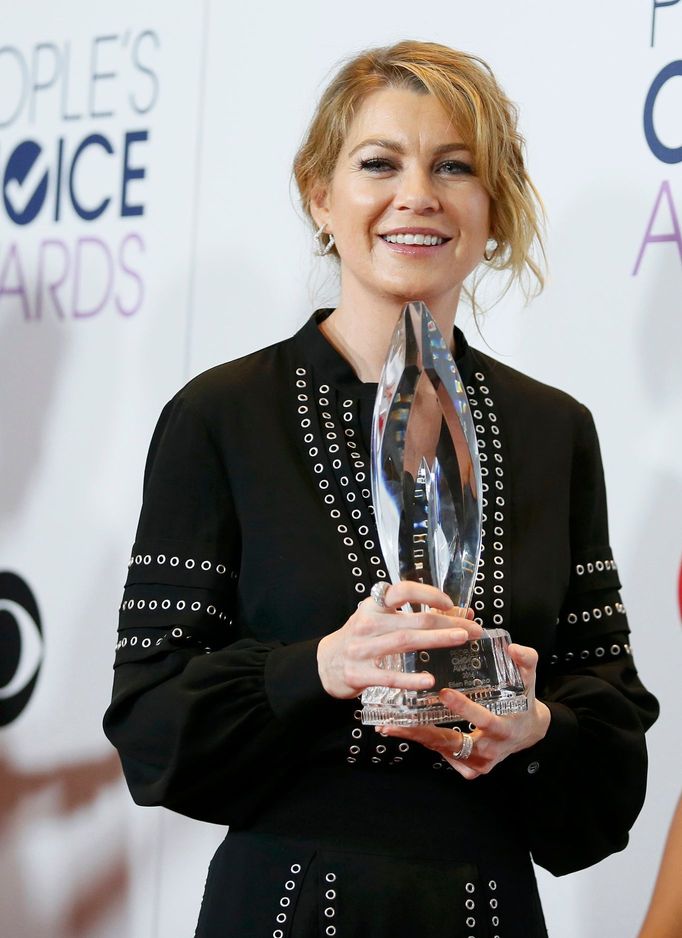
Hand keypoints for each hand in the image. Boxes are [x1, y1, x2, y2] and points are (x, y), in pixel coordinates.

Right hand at [317, 582, 482, 699]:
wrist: (325, 663)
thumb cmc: (361, 638)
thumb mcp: (381, 620)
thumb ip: (414, 615)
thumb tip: (460, 613)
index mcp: (374, 606)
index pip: (402, 590)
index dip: (427, 594)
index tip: (449, 604)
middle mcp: (368, 623)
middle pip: (413, 620)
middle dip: (447, 623)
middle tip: (473, 629)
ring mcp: (362, 649)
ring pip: (405, 642)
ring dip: (436, 640)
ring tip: (461, 640)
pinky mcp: (359, 674)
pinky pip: (389, 676)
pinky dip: (410, 678)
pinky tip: (430, 680)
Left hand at [376, 643, 550, 778]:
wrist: (527, 733)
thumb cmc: (523, 703)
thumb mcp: (530, 681)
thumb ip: (526, 662)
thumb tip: (513, 648)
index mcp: (505, 729)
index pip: (484, 720)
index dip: (464, 708)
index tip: (444, 693)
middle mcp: (490, 751)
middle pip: (453, 743)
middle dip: (424, 732)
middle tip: (398, 721)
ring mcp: (477, 763)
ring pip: (442, 750)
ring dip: (417, 738)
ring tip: (390, 726)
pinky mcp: (467, 768)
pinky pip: (442, 755)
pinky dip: (424, 743)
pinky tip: (403, 731)